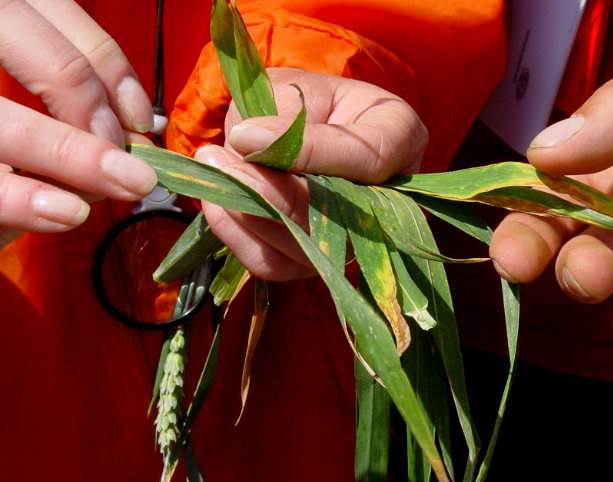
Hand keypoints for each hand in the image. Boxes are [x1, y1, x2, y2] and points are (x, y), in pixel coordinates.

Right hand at [0, 0, 156, 295]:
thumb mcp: (12, 163)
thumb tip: (133, 143)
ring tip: (123, 184)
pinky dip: (13, 196)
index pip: (30, 8)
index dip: (96, 53)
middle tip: (135, 156)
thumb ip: (62, 142)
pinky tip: (67, 214)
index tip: (141, 116)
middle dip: (82, 90)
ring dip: (63, 149)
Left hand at [196, 68, 426, 280]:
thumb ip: (282, 113)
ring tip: (213, 169)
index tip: (246, 134)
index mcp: (399, 136)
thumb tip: (249, 144)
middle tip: (221, 162)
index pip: (368, 157)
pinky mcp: (312, 262)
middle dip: (273, 193)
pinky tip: (217, 203)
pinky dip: (238, 236)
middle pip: (339, 217)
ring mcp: (353, 239)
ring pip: (304, 247)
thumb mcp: (295, 87)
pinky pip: (275, 263)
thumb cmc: (300, 99)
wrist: (288, 127)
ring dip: (249, 214)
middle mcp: (388, 199)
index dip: (311, 152)